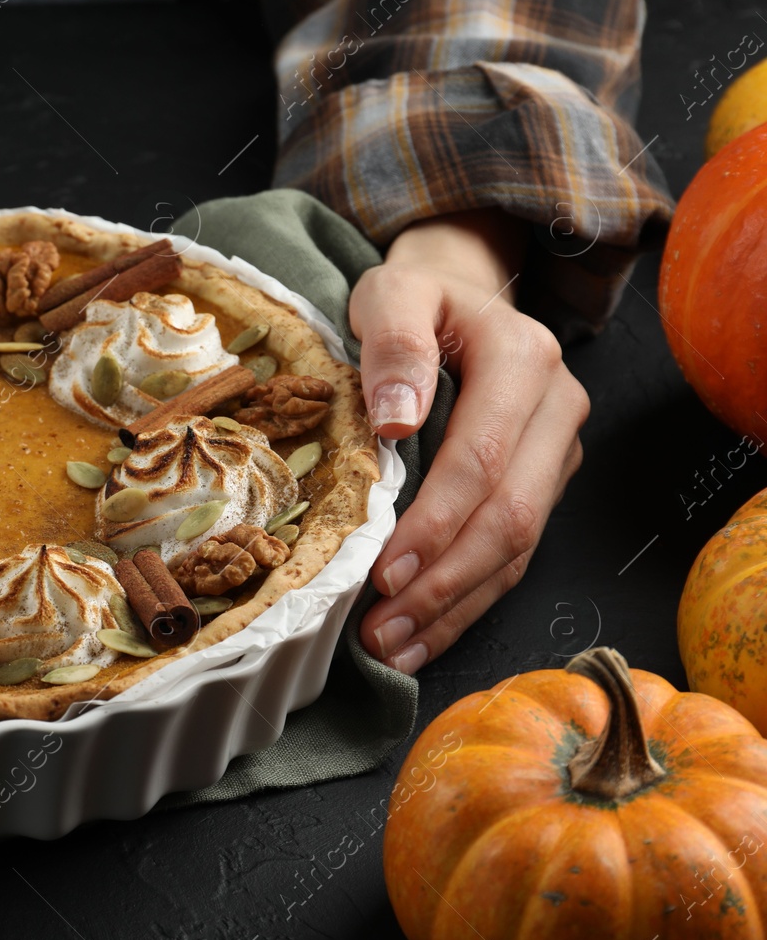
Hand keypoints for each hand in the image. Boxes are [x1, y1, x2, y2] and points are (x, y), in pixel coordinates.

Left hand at [349, 209, 588, 673]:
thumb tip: (397, 416)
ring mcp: (559, 452)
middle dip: (444, 583)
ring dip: (454, 606)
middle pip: (509, 516)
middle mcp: (557, 409)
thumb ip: (392, 342)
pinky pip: (514, 554)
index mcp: (523, 360)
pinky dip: (468, 601)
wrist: (460, 295)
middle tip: (381, 631)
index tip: (384, 572)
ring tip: (392, 646)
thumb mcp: (392, 293)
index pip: (481, 460)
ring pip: (517, 547)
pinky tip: (423, 635)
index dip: (436, 523)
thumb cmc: (415, 298)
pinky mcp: (546, 483)